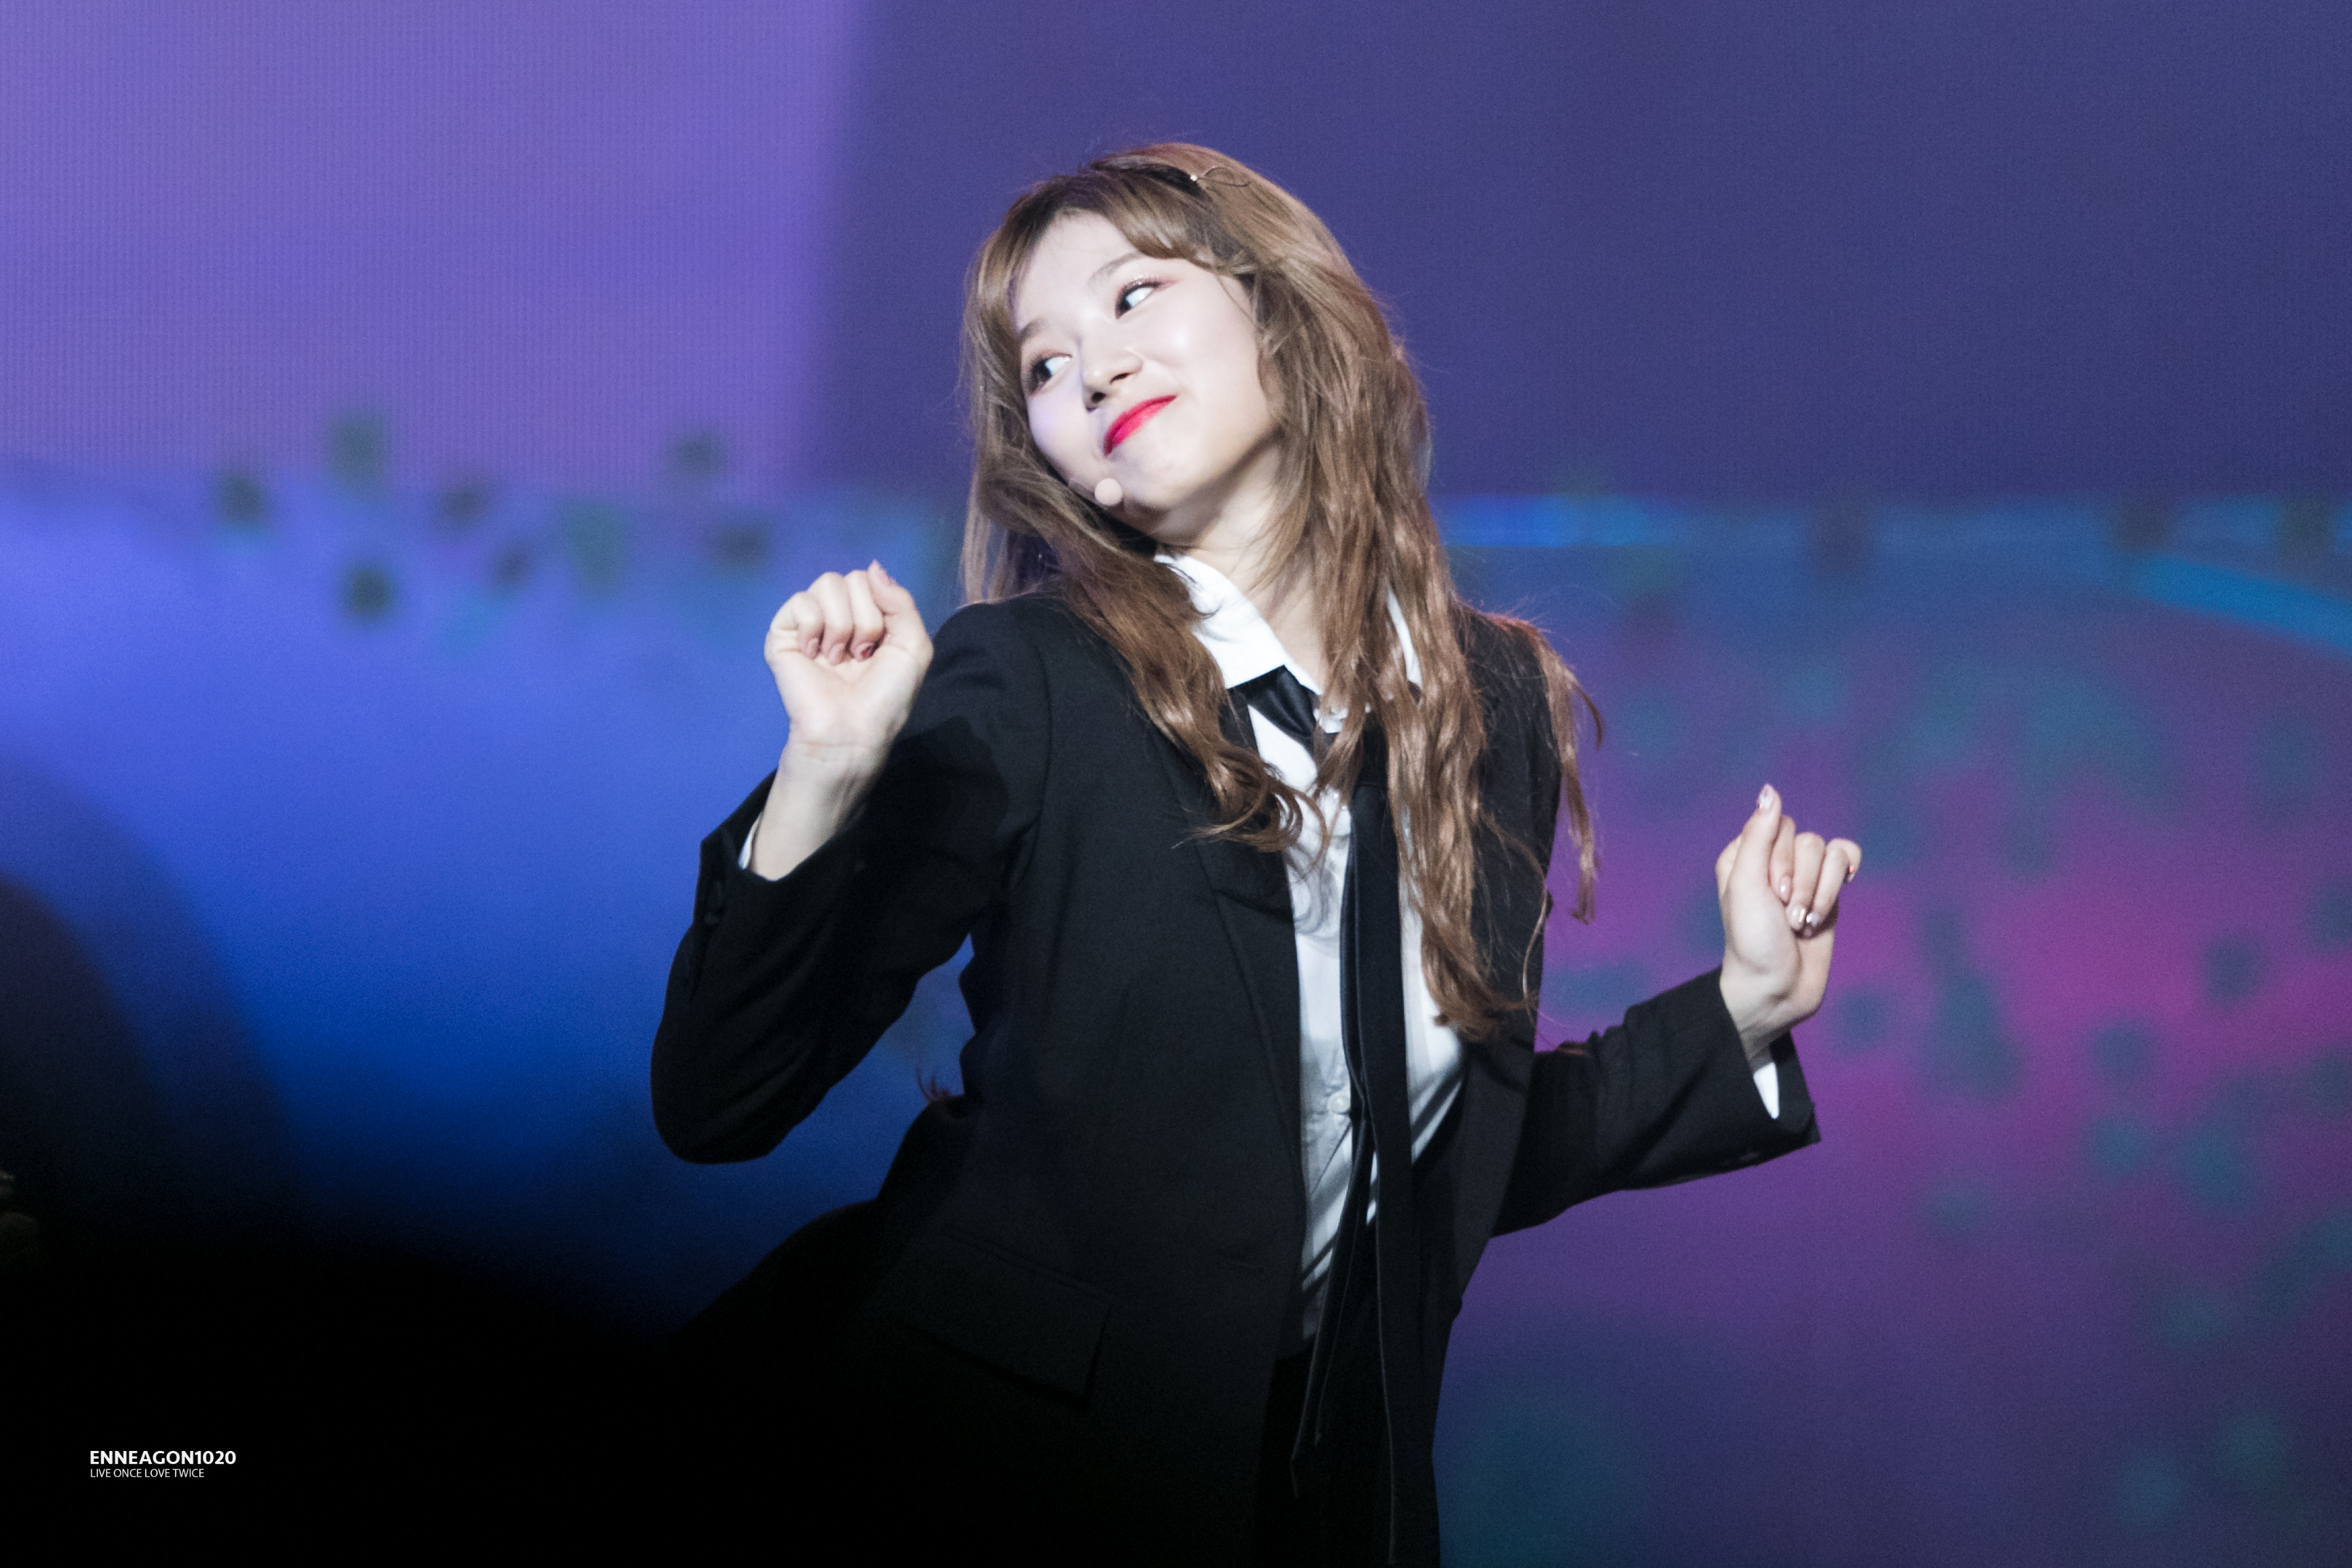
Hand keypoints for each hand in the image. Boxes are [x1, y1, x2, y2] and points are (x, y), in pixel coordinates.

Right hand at [749, 563, 930, 879]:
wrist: (852, 731)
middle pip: (852, 579)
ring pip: (828, 584)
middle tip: (860, 657)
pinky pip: (801, 602)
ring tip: (838, 659)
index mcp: (867, 618)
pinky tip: (814, 655)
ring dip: (842, 626)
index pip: (872, 581)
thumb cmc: (884, 699)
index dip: (883, 611)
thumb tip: (872, 566)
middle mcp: (838, 617)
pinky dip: (813, 628)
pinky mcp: (782, 635)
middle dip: (865, 620)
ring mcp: (809, 624)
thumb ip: (900, 601)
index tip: (880, 649)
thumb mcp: (914, 646)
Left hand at [1715, 784, 1860, 1055]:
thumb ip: (1759, 835)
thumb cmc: (1752, 940)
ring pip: (1829, 852)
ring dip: (1819, 893)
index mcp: (1744, 855)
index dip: (1780, 859)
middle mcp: (1772, 861)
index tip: (1771, 894)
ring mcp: (1802, 875)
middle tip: (1786, 916)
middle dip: (1801, 881)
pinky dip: (1839, 886)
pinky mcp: (1827, 889)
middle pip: (1806, 839)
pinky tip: (1826, 907)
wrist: (1777, 988)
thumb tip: (1771, 790)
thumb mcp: (1747, 885)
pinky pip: (1847, 859)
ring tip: (1802, 924)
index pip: (1775, 824)